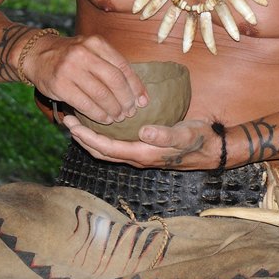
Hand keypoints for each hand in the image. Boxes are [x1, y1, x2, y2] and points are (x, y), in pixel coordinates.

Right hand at [21, 33, 145, 123]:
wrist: (38, 55)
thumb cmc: (73, 57)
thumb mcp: (92, 51)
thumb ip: (113, 67)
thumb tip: (140, 94)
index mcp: (96, 43)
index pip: (123, 67)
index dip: (136, 87)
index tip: (143, 101)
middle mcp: (84, 53)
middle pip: (115, 81)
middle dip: (126, 100)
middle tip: (130, 112)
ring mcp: (70, 68)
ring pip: (101, 94)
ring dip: (114, 109)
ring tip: (118, 117)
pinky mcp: (60, 85)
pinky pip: (85, 104)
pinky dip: (98, 114)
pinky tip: (104, 119)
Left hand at [62, 116, 215, 170]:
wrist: (212, 149)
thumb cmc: (198, 140)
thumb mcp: (185, 134)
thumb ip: (165, 133)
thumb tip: (143, 131)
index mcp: (142, 155)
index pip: (106, 148)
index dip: (86, 137)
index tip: (71, 124)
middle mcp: (137, 158)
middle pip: (100, 152)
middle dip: (81, 138)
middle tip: (66, 120)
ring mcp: (139, 155)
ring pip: (106, 150)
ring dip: (89, 138)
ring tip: (77, 123)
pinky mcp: (144, 148)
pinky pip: (116, 145)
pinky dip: (103, 137)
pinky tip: (101, 124)